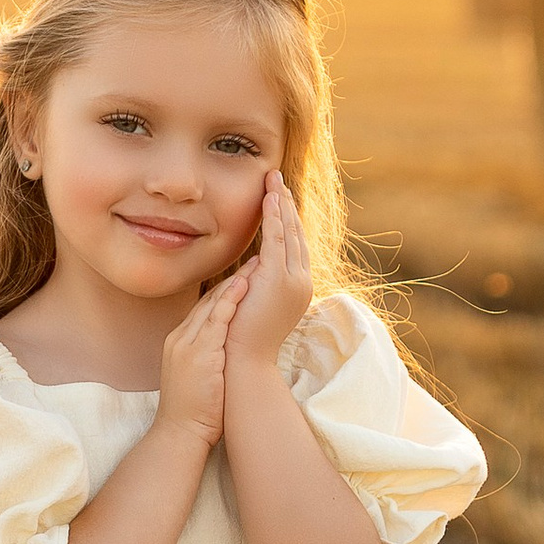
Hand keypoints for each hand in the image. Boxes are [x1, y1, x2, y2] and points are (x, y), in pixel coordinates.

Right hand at [157, 264, 252, 447]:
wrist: (179, 433)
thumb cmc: (194, 413)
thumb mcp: (198, 378)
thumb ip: (209, 359)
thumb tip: (227, 353)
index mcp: (180, 343)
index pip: (204, 310)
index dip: (225, 292)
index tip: (244, 277)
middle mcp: (181, 338)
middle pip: (208, 301)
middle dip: (233, 280)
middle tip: (254, 261)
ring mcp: (187, 344)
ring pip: (212, 305)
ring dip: (235, 284)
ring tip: (255, 266)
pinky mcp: (197, 354)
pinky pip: (215, 320)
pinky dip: (230, 301)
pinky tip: (244, 287)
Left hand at [226, 172, 312, 368]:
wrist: (244, 363)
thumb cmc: (242, 341)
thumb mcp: (253, 306)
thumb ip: (256, 284)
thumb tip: (252, 269)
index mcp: (295, 290)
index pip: (293, 248)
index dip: (287, 221)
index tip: (278, 200)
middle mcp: (301, 283)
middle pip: (296, 235)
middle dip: (286, 205)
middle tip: (277, 180)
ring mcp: (294, 281)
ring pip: (290, 233)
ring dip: (282, 204)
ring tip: (273, 179)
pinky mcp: (279, 279)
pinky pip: (279, 239)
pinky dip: (276, 216)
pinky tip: (270, 197)